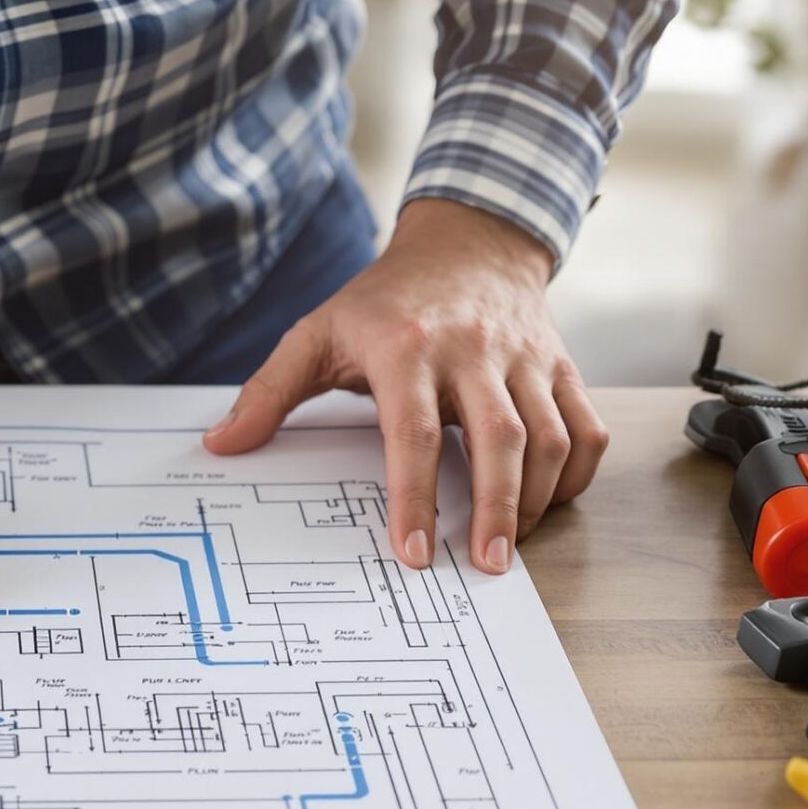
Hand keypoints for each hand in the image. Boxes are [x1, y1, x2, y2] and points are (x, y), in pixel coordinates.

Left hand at [203, 197, 606, 574]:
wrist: (467, 241)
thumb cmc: (386, 299)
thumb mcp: (317, 333)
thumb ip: (268, 392)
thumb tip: (220, 445)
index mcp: (406, 346)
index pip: (413, 432)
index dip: (415, 496)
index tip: (413, 552)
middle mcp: (473, 350)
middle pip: (500, 439)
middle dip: (497, 510)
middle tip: (486, 567)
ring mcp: (525, 357)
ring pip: (551, 437)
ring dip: (537, 500)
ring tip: (508, 546)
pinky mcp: (561, 364)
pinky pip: (587, 426)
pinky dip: (578, 474)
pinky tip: (550, 502)